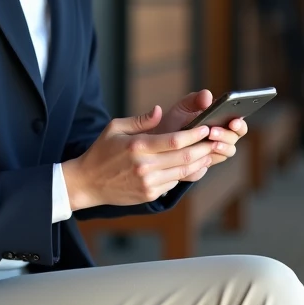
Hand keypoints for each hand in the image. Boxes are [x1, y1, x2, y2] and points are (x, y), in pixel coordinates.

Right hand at [60, 106, 217, 209]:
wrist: (87, 182)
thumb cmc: (101, 151)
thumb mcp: (115, 128)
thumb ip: (140, 120)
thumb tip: (160, 111)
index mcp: (137, 146)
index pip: (174, 140)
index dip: (194, 134)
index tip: (206, 128)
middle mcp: (144, 166)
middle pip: (184, 157)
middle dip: (203, 148)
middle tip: (216, 140)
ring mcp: (148, 182)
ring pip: (183, 172)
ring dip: (199, 162)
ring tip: (209, 152)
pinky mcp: (149, 194)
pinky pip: (173, 182)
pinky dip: (185, 173)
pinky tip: (192, 165)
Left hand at [157, 90, 247, 181]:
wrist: (159, 141)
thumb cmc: (175, 121)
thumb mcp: (183, 106)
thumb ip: (195, 99)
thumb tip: (207, 96)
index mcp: (222, 119)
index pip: (238, 121)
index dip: (239, 122)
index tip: (233, 121)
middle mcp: (223, 135)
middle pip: (236, 136)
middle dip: (228, 134)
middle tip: (213, 132)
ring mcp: (217, 149)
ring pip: (229, 150)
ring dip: (221, 146)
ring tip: (210, 142)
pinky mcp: (208, 162)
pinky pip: (215, 160)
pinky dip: (211, 157)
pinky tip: (203, 153)